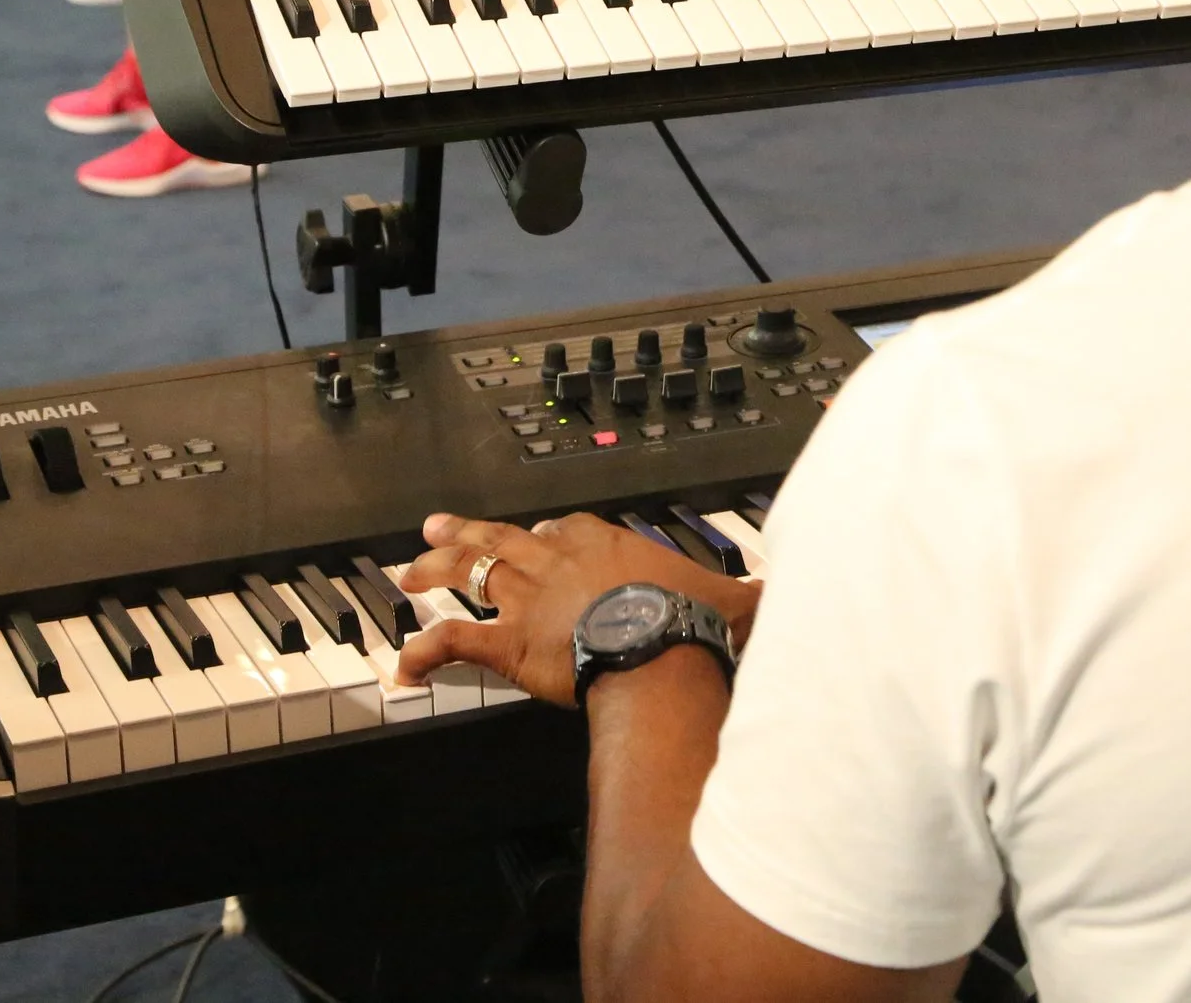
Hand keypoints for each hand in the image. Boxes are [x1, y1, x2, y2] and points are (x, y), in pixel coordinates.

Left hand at [395, 512, 759, 705]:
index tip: (537, 532)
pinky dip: (425, 651)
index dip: (546, 532)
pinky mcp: (509, 642)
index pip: (564, 528)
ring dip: (438, 571)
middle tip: (439, 528)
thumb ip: (752, 596)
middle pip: (504, 539)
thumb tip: (787, 595)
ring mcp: (530, 600)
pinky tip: (403, 663)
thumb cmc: (690, 623)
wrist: (661, 649)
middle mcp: (558, 563)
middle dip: (470, 534)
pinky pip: (456, 642)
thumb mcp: (731, 599)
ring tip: (411, 569)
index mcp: (604, 546)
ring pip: (471, 574)